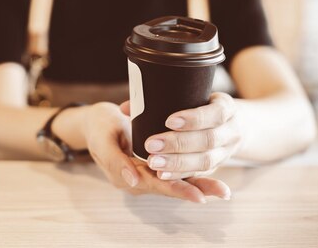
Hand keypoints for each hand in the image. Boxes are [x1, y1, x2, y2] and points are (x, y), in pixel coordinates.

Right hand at [83, 102, 230, 202]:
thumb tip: (134, 180)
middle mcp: (139, 179)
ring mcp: (148, 172)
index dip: (177, 189)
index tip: (198, 195)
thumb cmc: (98, 127)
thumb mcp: (102, 140)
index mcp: (126, 177)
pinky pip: (175, 171)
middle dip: (196, 189)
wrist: (94, 121)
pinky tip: (212, 179)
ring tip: (223, 191)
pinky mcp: (155, 163)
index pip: (156, 185)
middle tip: (220, 192)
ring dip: (200, 184)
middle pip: (170, 186)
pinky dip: (193, 175)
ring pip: (176, 180)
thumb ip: (116, 160)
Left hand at [130, 92, 241, 180]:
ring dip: (178, 163)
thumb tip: (127, 107)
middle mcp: (231, 131)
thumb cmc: (202, 105)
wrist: (230, 124)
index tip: (169, 121)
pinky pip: (200, 173)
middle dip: (178, 144)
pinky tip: (162, 175)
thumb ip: (162, 100)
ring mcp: (227, 152)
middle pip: (208, 140)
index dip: (194, 119)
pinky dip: (181, 174)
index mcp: (227, 108)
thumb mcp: (191, 96)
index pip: (214, 114)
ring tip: (153, 162)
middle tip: (151, 144)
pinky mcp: (217, 166)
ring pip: (206, 161)